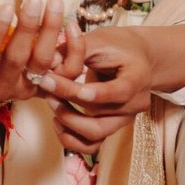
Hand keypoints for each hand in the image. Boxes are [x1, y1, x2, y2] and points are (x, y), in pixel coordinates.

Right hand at [0, 0, 85, 103]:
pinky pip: (67, 71)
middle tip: (35, 0)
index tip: (5, 6)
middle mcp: (3, 86)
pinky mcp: (50, 86)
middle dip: (27, 28)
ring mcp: (28, 88)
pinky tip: (73, 25)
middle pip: (17, 59)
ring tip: (55, 3)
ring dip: (51, 32)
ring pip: (43, 62)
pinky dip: (74, 50)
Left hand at [31, 23, 184, 151]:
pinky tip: (57, 120)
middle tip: (46, 86)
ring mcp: (125, 119)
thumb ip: (78, 49)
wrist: (138, 61)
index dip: (95, 93)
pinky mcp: (112, 127)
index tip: (67, 88)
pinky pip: (91, 145)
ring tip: (50, 101)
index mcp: (138, 77)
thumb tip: (50, 60)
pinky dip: (71, 138)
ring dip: (67, 122)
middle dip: (68, 102)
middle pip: (101, 113)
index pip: (120, 91)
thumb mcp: (102, 39)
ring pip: (96, 133)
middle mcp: (135, 103)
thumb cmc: (118, 46)